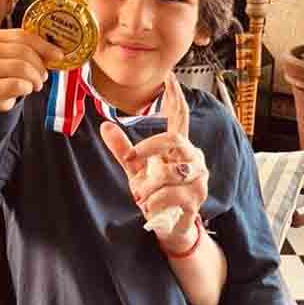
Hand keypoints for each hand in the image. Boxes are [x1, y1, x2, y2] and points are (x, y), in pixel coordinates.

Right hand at [0, 29, 63, 111]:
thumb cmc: (7, 73)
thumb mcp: (17, 57)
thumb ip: (33, 50)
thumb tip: (57, 53)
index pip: (23, 36)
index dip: (44, 45)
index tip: (59, 55)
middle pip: (24, 52)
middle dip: (40, 66)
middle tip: (44, 76)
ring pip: (22, 68)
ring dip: (35, 78)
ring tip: (36, 84)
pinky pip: (17, 85)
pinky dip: (27, 88)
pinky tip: (25, 89)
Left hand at [99, 73, 207, 250]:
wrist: (169, 227)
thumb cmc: (157, 196)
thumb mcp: (137, 171)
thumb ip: (124, 150)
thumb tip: (105, 125)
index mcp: (180, 148)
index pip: (180, 117)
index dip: (175, 97)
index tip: (169, 77)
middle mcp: (194, 159)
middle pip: (172, 140)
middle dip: (148, 149)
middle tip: (133, 160)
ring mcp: (198, 178)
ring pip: (168, 173)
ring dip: (148, 186)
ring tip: (142, 197)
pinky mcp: (197, 199)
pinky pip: (169, 195)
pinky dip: (154, 202)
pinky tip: (151, 208)